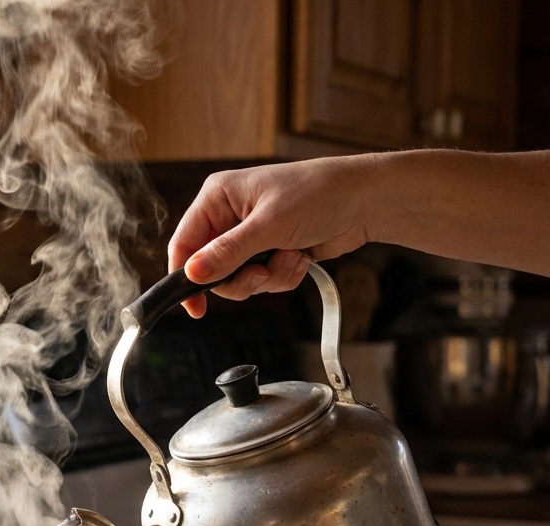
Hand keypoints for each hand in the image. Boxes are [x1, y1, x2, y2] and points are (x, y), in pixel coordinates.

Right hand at [167, 156, 375, 316]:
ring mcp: (250, 237)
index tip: (194, 307)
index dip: (185, 275)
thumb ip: (228, 253)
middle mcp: (229, 217)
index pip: (184, 243)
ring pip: (238, 280)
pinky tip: (300, 258)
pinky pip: (262, 281)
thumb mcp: (269, 225)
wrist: (365, 200)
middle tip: (261, 273)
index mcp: (217, 198)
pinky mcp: (269, 252)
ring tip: (289, 258)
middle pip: (211, 270)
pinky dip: (282, 277)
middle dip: (241, 279)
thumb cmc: (318, 193)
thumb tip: (193, 274)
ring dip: (267, 278)